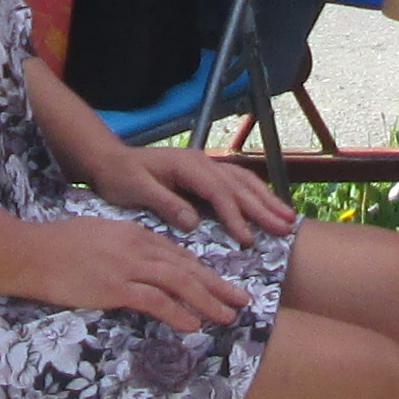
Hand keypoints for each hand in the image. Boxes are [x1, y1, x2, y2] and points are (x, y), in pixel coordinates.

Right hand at [12, 210, 248, 330]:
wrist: (29, 252)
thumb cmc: (56, 245)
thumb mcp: (97, 236)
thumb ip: (122, 247)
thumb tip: (139, 265)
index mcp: (134, 233)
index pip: (177, 253)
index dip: (203, 271)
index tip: (221, 284)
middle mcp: (136, 246)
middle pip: (187, 267)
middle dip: (218, 285)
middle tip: (242, 300)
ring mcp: (126, 266)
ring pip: (178, 283)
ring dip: (207, 301)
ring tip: (228, 316)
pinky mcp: (114, 287)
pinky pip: (154, 301)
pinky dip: (177, 312)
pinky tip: (192, 325)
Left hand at [102, 143, 296, 245]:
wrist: (110, 159)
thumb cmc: (120, 176)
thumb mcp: (135, 190)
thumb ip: (165, 203)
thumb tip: (194, 222)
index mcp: (187, 166)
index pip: (218, 192)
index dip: (235, 215)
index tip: (247, 239)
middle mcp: (202, 162)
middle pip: (239, 185)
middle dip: (263, 207)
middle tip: (285, 229)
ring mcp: (205, 166)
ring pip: (244, 182)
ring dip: (267, 200)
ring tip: (288, 219)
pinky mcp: (204, 174)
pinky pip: (237, 182)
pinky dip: (256, 194)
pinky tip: (268, 205)